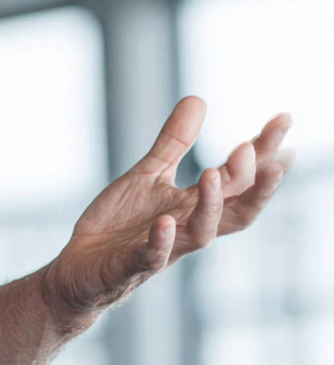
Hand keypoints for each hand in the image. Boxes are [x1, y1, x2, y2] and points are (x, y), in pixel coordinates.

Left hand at [42, 96, 293, 321]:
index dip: (263, 154)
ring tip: (214, 172)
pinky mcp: (130, 265)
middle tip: (264, 154)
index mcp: (194, 206)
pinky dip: (158, 242)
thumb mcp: (148, 174)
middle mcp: (186, 228)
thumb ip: (175, 142)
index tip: (283, 120)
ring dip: (210, 206)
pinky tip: (162, 222)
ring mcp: (162, 248)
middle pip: (235, 210)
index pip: (239, 180)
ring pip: (200, 234)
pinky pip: (149, 257)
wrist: (81, 267)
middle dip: (255, 186)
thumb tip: (199, 98)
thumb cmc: (121, 224)